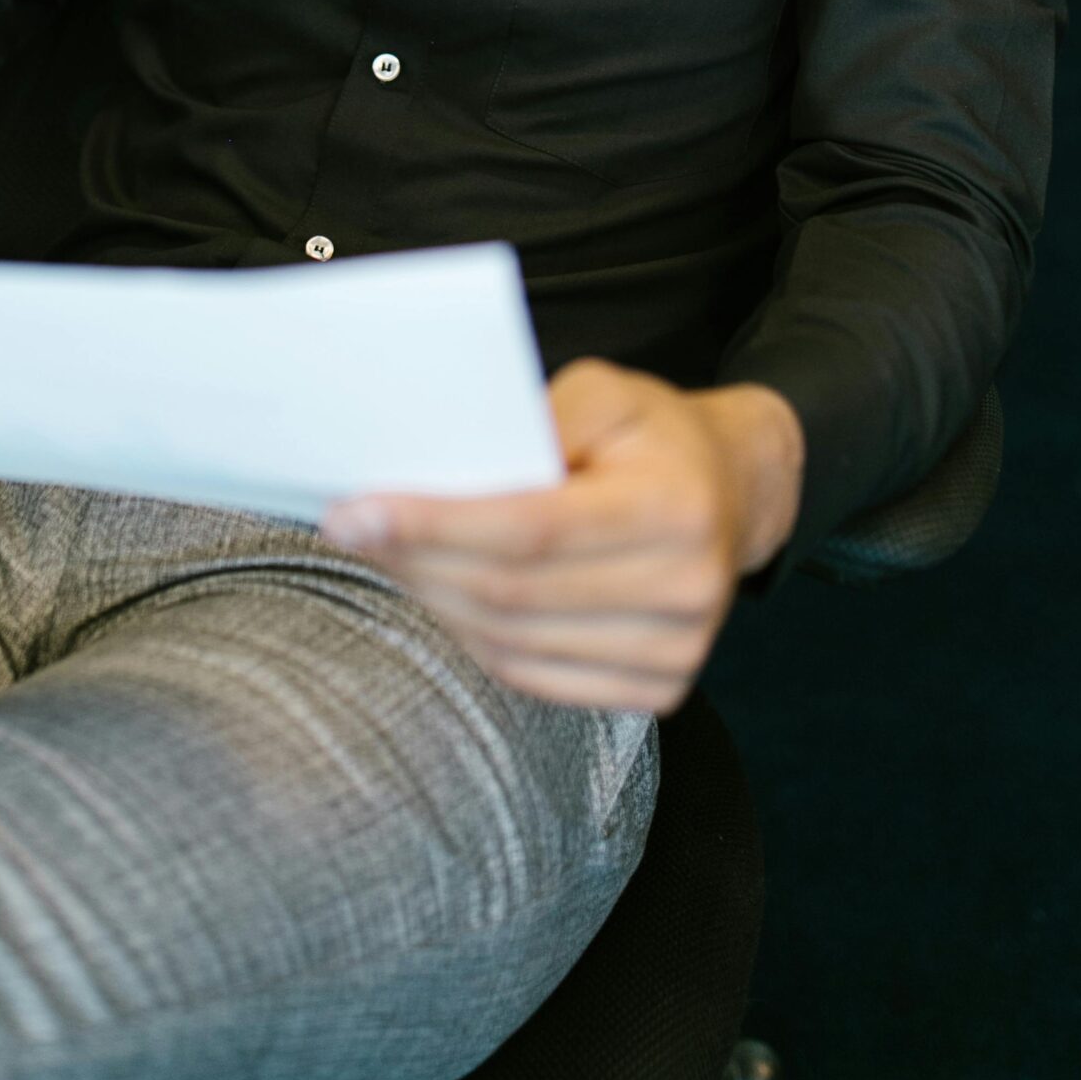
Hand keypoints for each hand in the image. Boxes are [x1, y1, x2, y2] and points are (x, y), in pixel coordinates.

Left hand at [319, 361, 804, 710]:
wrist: (731, 491)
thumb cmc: (652, 433)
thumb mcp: (605, 390)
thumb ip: (539, 418)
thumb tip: (450, 465)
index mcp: (674, 507)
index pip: (531, 528)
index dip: (436, 523)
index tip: (356, 509)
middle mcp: (685, 590)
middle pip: (512, 592)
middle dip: (416, 560)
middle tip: (348, 527)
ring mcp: (676, 653)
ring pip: (513, 644)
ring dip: (434, 600)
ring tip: (386, 556)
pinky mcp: (658, 689)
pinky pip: (534, 677)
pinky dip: (473, 639)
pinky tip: (439, 595)